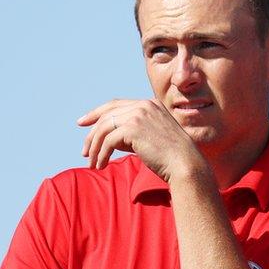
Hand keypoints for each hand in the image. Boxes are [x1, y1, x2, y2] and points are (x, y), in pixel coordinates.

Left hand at [77, 99, 204, 180]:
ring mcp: (138, 115)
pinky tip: (100, 165)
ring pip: (104, 128)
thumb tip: (107, 138)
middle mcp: (143, 105)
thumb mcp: (151, 138)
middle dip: (92, 133)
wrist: (185, 164)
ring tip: (91, 162)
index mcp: (149, 104)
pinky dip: (101, 154)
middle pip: (107, 115)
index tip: (83, 122)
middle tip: (84, 150)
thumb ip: (131, 133)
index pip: (115, 104)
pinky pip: (108, 141)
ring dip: (94, 146)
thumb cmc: (172, 157)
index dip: (96, 113)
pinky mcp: (133, 128)